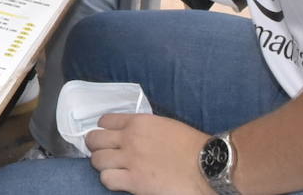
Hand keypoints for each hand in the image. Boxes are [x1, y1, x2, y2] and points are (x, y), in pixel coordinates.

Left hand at [85, 114, 212, 194]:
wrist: (208, 165)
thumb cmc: (192, 147)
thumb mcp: (164, 126)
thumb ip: (144, 128)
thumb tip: (132, 135)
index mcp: (138, 122)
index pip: (104, 121)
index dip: (103, 131)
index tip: (108, 138)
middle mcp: (129, 138)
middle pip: (94, 140)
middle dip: (97, 147)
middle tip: (105, 154)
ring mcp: (130, 160)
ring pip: (97, 160)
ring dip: (103, 165)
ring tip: (112, 169)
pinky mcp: (134, 181)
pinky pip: (107, 179)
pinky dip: (110, 180)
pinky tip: (120, 182)